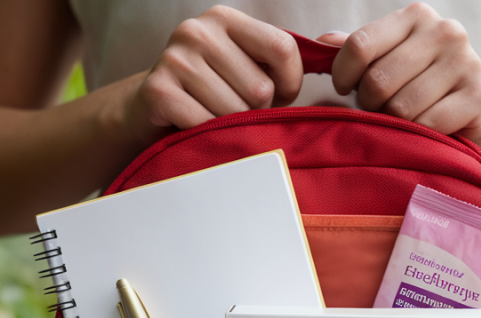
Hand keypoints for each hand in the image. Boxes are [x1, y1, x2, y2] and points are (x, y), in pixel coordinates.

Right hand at [126, 5, 303, 135]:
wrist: (149, 108)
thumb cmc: (209, 91)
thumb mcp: (243, 64)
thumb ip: (277, 61)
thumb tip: (332, 57)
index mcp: (226, 19)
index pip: (283, 49)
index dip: (291, 84)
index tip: (280, 97)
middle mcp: (198, 31)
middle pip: (261, 88)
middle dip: (257, 111)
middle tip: (236, 111)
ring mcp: (175, 59)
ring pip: (236, 111)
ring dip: (232, 126)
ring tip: (214, 117)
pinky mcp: (158, 91)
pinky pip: (206, 125)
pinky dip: (208, 136)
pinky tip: (196, 126)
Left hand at [327, 3, 480, 148]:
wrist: (474, 111)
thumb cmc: (421, 85)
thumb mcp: (387, 61)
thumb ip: (357, 51)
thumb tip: (320, 43)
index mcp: (415, 16)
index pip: (359, 45)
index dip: (342, 75)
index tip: (345, 89)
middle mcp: (444, 31)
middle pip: (378, 81)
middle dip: (370, 104)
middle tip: (378, 109)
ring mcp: (466, 61)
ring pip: (401, 107)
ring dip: (394, 123)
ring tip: (403, 119)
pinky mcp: (480, 95)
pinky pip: (427, 125)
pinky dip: (418, 136)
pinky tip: (424, 131)